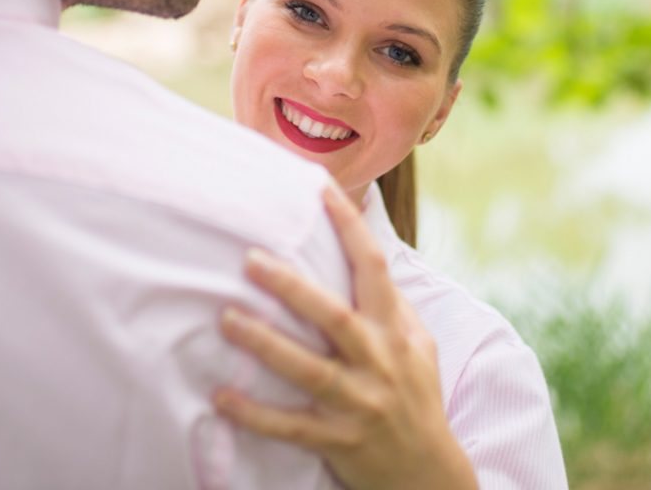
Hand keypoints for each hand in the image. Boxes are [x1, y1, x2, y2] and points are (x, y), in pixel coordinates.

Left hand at [214, 182, 477, 489]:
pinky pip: (291, 427)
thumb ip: (394, 308)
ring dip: (266, 345)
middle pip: (334, 316)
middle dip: (292, 287)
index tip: (320, 190)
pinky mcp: (340, 440)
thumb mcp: (420, 347)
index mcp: (396, 330)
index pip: (374, 268)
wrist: (428, 474)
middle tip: (250, 260)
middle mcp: (380, 361)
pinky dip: (256, 413)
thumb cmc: (417, 399)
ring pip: (309, 369)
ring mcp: (361, 402)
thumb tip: (366, 261)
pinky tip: (221, 398)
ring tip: (227, 320)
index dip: (348, 226)